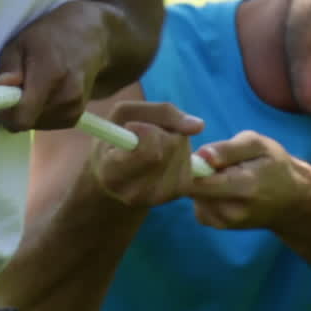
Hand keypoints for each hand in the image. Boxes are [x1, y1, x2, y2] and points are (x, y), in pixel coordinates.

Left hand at [0, 1, 114, 132]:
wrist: (93, 39)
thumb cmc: (51, 36)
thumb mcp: (22, 41)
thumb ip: (9, 66)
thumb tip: (1, 87)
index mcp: (50, 76)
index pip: (21, 118)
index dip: (5, 112)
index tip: (1, 96)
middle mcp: (66, 98)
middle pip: (26, 122)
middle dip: (16, 108)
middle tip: (20, 83)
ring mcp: (74, 109)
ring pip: (35, 125)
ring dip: (29, 110)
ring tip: (36, 84)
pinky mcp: (76, 117)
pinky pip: (46, 124)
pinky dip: (41, 112)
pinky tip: (47, 92)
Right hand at [88, 99, 203, 208]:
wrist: (114, 173)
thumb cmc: (116, 137)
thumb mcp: (125, 114)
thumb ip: (161, 112)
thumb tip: (199, 126)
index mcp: (111, 173)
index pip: (148, 153)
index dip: (147, 132)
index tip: (133, 126)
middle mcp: (133, 193)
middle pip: (170, 147)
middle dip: (162, 131)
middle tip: (143, 133)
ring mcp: (157, 198)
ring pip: (183, 152)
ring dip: (173, 140)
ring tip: (152, 145)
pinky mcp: (176, 194)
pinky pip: (192, 161)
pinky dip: (182, 151)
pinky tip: (165, 156)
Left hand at [192, 131, 298, 229]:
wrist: (291, 200)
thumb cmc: (275, 166)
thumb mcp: (257, 145)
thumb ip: (227, 148)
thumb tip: (200, 155)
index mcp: (243, 186)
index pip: (197, 181)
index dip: (190, 164)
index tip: (201, 154)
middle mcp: (232, 210)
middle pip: (192, 188)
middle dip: (195, 173)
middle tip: (214, 162)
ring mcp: (224, 222)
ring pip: (193, 196)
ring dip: (201, 184)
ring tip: (223, 175)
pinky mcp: (218, 225)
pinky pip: (198, 205)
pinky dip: (204, 195)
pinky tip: (221, 188)